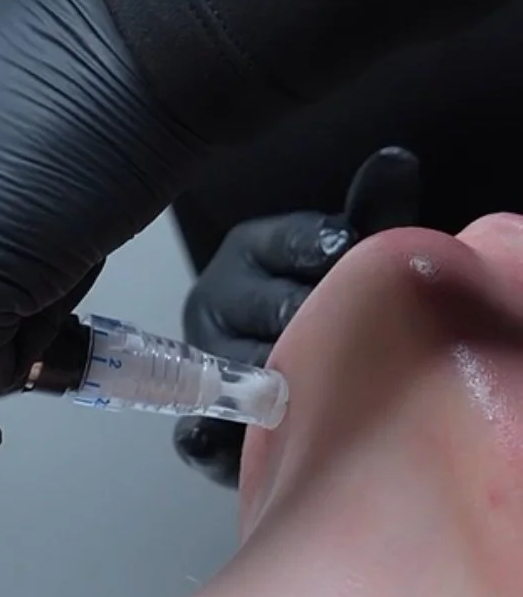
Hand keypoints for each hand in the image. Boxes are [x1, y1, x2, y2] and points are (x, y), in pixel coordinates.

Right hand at [173, 147, 420, 487]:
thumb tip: (397, 160)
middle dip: (314, 321)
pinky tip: (217, 435)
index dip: (324, 251)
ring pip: (244, 369)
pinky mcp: (202, 423)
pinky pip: (199, 431)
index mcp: (249, 250)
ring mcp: (206, 361)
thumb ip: (372, 212)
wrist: (310, 372)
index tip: (345, 252)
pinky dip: (207, 436)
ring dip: (284, 380)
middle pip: (271, 310)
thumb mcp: (347, 253)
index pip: (289, 243)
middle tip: (352, 333)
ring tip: (323, 390)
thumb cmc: (328, 302)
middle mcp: (216, 301)